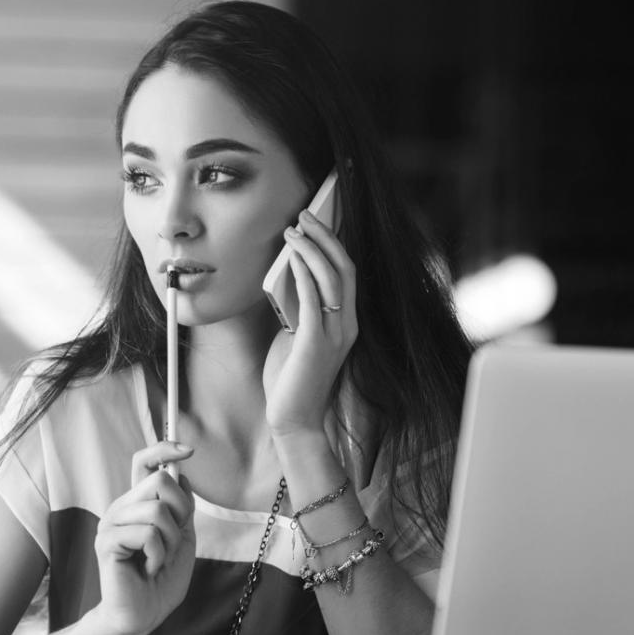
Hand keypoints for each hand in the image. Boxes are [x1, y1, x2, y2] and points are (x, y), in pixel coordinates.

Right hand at [92, 441, 196, 634]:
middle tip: (172, 541)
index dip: (164, 448)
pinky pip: (147, 534)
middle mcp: (122, 507)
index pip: (143, 462)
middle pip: (159, 480)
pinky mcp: (107, 542)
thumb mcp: (182, 536)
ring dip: (170, 541)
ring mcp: (111, 523)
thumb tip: (179, 473)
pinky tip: (148, 568)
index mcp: (138, 503)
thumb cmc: (162, 579)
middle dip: (180, 512)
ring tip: (158, 559)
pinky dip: (158, 555)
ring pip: (157, 510)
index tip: (187, 450)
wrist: (145, 614)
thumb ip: (181, 506)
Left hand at [263, 209, 357, 437]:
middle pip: (344, 268)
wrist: (292, 420)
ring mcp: (335, 335)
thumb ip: (296, 306)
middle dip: (325, 236)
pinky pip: (313, 300)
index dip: (335, 243)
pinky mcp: (316, 344)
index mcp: (346, 322)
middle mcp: (347, 325)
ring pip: (331, 279)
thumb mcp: (295, 333)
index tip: (317, 220)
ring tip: (294, 230)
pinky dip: (305, 275)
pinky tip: (294, 258)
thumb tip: (286, 272)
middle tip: (304, 214)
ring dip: (312, 249)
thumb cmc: (290, 377)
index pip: (347, 274)